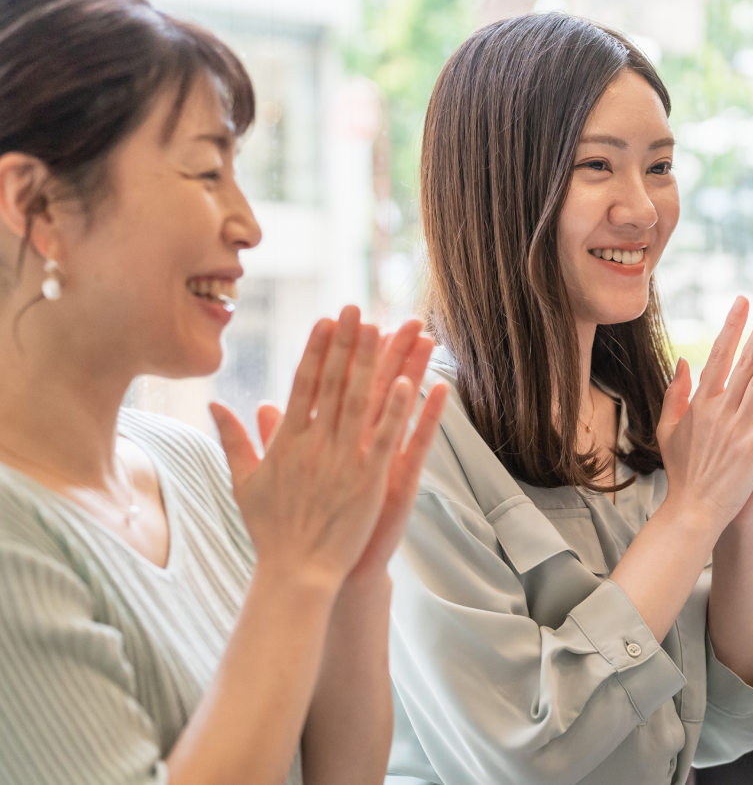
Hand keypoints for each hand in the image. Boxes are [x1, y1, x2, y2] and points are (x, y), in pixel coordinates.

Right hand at [210, 307, 437, 590]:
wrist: (296, 573)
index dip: (316, 351)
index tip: (326, 320)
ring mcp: (342, 462)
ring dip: (371, 364)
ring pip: (360, 402)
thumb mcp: (244, 482)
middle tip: (357, 308)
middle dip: (345, 344)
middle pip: (332, 384)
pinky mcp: (369, 481)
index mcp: (287, 443)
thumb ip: (234, 440)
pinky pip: (385, 439)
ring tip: (383, 329)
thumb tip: (215, 406)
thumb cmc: (271, 531)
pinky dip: (395, 410)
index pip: (303, 385)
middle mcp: (314, 445)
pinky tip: (408, 381)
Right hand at [655, 297, 752, 528]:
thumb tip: (682, 362)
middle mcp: (720, 409)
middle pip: (746, 360)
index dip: (733, 326)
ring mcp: (740, 427)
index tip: (742, 301)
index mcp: (700, 402)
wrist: (694, 509)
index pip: (719, 354)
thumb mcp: (668, 428)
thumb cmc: (682, 470)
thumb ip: (675, 393)